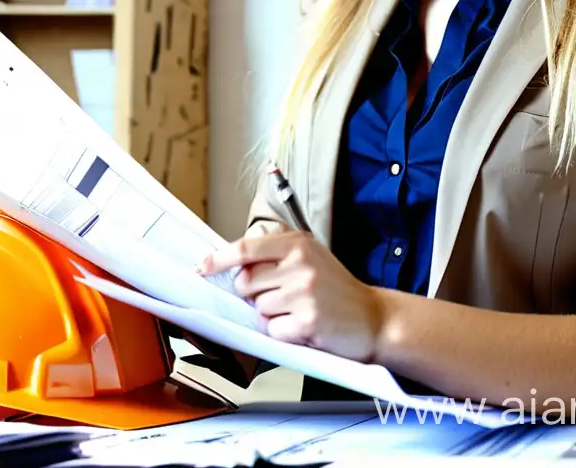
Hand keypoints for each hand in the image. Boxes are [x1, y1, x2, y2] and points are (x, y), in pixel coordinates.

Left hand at [197, 230, 383, 363]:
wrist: (373, 317)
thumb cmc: (336, 289)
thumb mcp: (310, 258)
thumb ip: (275, 257)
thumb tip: (233, 267)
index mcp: (298, 243)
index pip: (247, 248)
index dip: (220, 258)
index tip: (202, 266)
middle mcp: (300, 263)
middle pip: (245, 282)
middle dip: (254, 294)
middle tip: (281, 295)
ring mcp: (304, 292)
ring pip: (258, 308)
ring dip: (272, 314)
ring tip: (299, 309)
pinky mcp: (307, 321)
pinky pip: (272, 330)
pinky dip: (283, 332)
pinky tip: (304, 325)